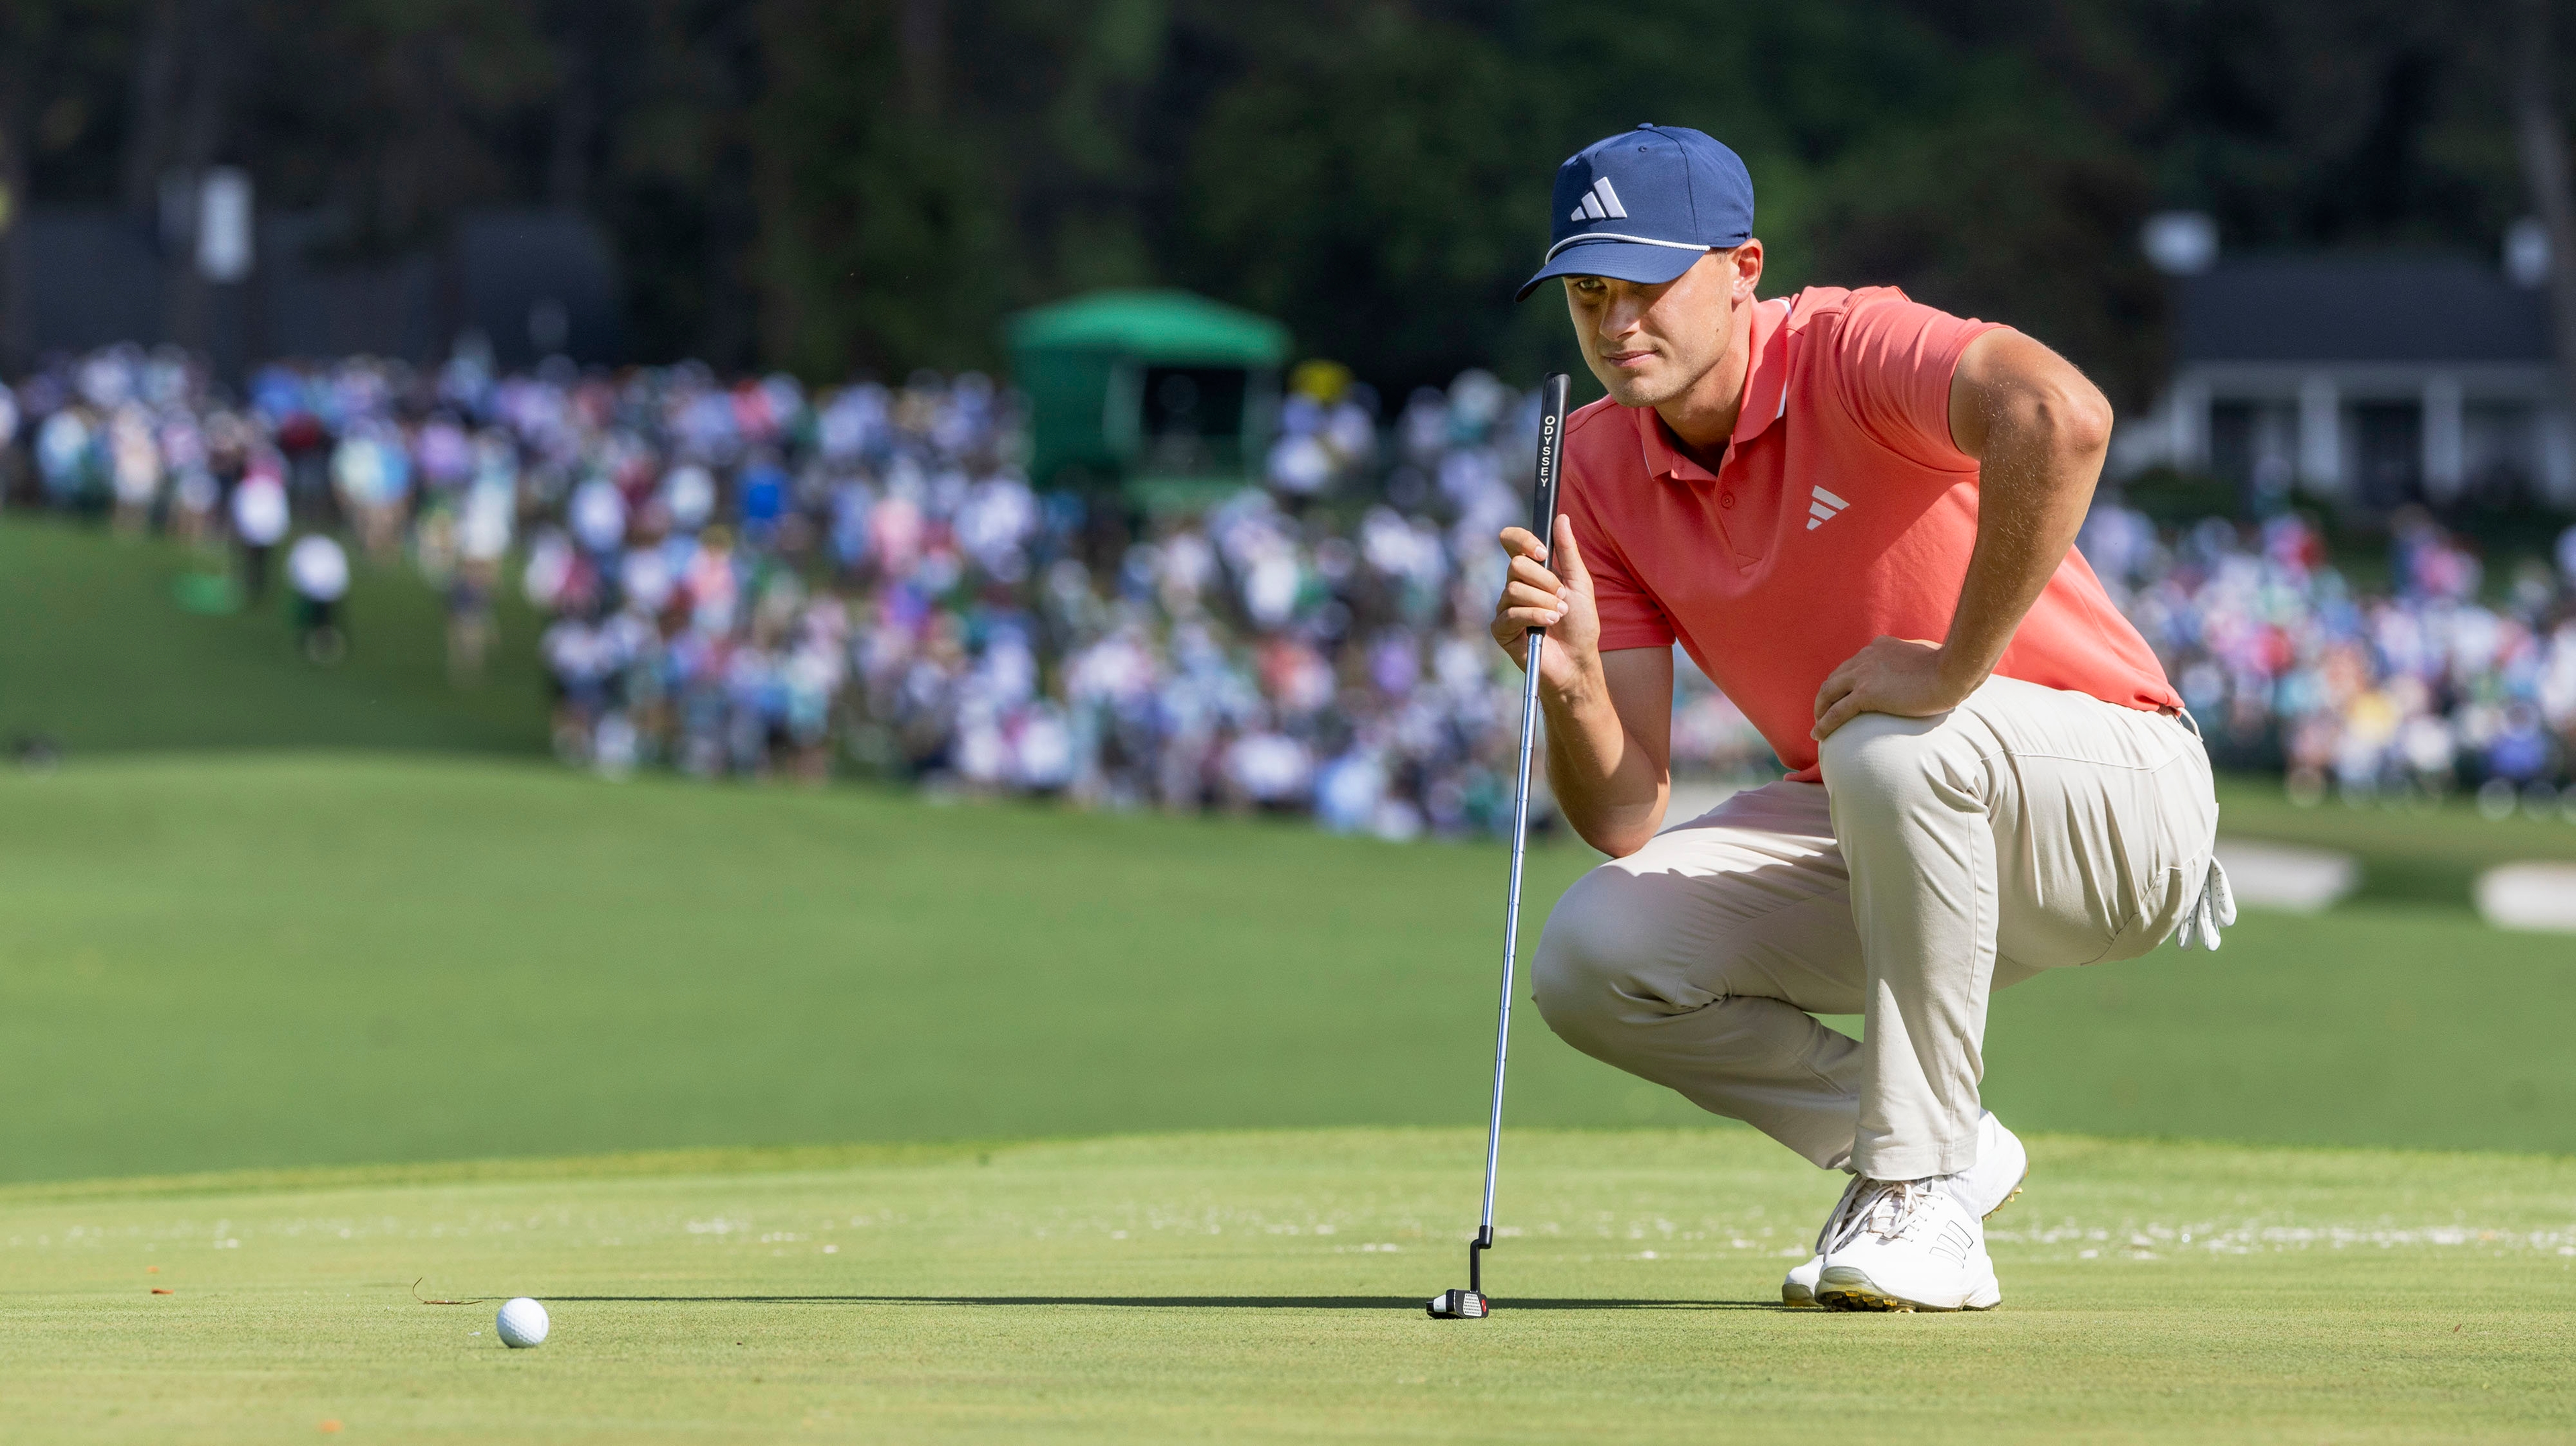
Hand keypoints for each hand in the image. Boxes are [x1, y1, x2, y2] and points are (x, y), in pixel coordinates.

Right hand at [1489, 515, 1600, 695]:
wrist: (1578, 660)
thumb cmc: (1581, 625)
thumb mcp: (1580, 583)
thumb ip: (1569, 551)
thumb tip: (1561, 517)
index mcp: (1530, 572)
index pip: (1511, 542)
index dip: (1521, 539)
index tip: (1542, 552)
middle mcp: (1514, 586)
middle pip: (1516, 565)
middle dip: (1545, 581)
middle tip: (1562, 597)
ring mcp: (1505, 608)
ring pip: (1514, 589)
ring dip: (1544, 601)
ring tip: (1559, 615)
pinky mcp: (1501, 630)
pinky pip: (1512, 613)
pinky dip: (1535, 616)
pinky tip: (1549, 624)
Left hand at [1811, 636, 1977, 740]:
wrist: (1953, 670)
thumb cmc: (1951, 665)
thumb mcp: (1928, 655)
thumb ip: (1917, 659)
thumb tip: (1925, 667)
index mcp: (1880, 647)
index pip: (1854, 664)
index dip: (1844, 681)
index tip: (1843, 694)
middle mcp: (1866, 657)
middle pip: (1835, 677)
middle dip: (1826, 696)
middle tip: (1823, 711)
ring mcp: (1864, 674)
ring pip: (1829, 693)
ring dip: (1820, 710)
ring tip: (1817, 726)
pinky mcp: (1866, 693)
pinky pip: (1836, 712)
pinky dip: (1824, 724)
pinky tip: (1818, 736)